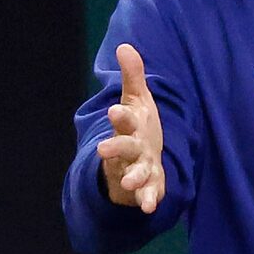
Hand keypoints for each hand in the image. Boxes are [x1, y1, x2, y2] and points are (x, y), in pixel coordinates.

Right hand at [95, 44, 165, 213]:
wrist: (136, 159)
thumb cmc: (138, 126)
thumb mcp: (137, 100)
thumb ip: (133, 77)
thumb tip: (125, 47)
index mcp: (129, 126)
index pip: (124, 119)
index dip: (120, 116)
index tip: (115, 111)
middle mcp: (130, 147)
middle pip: (122, 147)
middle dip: (114, 148)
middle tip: (104, 149)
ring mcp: (138, 167)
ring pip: (134, 172)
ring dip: (133, 177)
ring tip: (132, 183)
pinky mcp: (148, 184)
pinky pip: (149, 192)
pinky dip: (148, 199)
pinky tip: (150, 207)